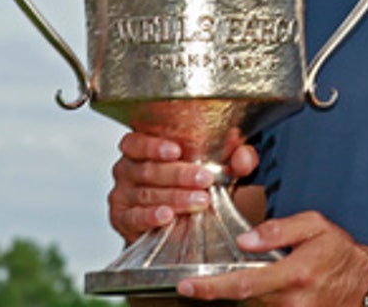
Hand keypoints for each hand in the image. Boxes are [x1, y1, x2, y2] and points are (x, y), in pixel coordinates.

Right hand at [107, 129, 258, 243]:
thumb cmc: (195, 186)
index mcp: (143, 149)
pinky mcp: (122, 219)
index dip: (153, 145)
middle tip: (204, 179)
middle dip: (179, 174)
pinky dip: (151, 216)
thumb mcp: (219, 169)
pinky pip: (134, 217)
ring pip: (146, 193)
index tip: (177, 151)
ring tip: (199, 200)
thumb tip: (244, 156)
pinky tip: (166, 215)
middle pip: (148, 169)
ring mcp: (122, 195)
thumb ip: (235, 160)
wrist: (181, 225)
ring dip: (174, 197)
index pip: (136, 142)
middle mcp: (128, 169)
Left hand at [176, 211, 367, 304]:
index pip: (242, 283)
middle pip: (243, 299)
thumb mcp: (314, 226)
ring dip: (250, 292)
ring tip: (263, 277)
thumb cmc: (341, 249)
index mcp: (294, 274)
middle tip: (214, 278)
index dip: (210, 288)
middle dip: (226, 288)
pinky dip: (263, 300)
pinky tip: (272, 288)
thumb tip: (245, 241)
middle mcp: (293, 301)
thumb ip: (278, 231)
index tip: (187, 286)